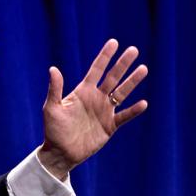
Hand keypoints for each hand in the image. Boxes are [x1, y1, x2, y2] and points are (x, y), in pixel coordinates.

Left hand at [36, 39, 148, 177]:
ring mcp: (104, 111)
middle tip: (134, 50)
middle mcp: (96, 98)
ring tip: (143, 69)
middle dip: (123, 64)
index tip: (114, 42)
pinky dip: (133, 111)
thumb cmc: (53, 130)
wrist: (61, 152)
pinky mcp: (110, 126)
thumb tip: (53, 68)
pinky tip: (143, 103)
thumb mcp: (52, 108)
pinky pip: (124, 116)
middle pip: (113, 77)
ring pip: (122, 93)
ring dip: (132, 82)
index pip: (96, 69)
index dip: (105, 56)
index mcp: (83, 91)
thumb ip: (55, 89)